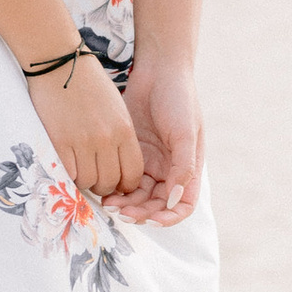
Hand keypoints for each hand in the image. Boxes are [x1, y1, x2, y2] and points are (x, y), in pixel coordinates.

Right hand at [34, 48, 142, 199]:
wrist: (61, 63)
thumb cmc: (89, 83)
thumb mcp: (117, 108)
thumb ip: (120, 137)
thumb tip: (117, 164)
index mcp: (124, 129)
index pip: (133, 173)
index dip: (126, 184)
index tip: (118, 183)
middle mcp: (106, 139)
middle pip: (111, 182)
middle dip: (105, 186)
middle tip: (96, 179)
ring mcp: (83, 142)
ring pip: (89, 182)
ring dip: (85, 182)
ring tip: (80, 171)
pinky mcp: (60, 142)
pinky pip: (68, 174)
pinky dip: (68, 175)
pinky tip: (67, 166)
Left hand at [118, 56, 205, 226]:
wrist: (157, 71)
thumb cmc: (179, 99)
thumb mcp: (185, 132)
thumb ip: (183, 167)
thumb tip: (173, 200)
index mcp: (187, 168)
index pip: (182, 205)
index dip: (168, 218)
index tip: (151, 220)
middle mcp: (169, 170)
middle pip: (156, 205)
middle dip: (141, 213)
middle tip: (121, 213)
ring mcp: (149, 163)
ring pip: (137, 196)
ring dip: (126, 204)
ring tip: (108, 203)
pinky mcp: (130, 154)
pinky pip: (122, 178)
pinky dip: (115, 188)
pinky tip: (103, 189)